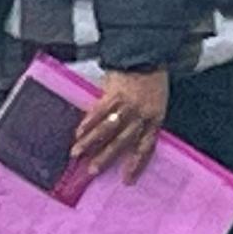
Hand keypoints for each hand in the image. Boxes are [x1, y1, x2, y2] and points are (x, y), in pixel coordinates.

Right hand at [73, 65, 169, 180]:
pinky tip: (78, 131)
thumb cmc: (152, 77)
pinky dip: (88, 121)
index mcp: (155, 119)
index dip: (136, 164)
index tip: (127, 180)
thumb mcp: (155, 101)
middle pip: (123, 141)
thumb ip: (141, 118)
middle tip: (92, 170)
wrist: (146, 54)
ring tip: (77, 152)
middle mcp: (142, 115)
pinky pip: (99, 111)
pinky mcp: (114, 93)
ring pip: (108, 128)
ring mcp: (127, 105)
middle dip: (106, 157)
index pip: (146, 147)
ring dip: (91, 142)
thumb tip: (124, 133)